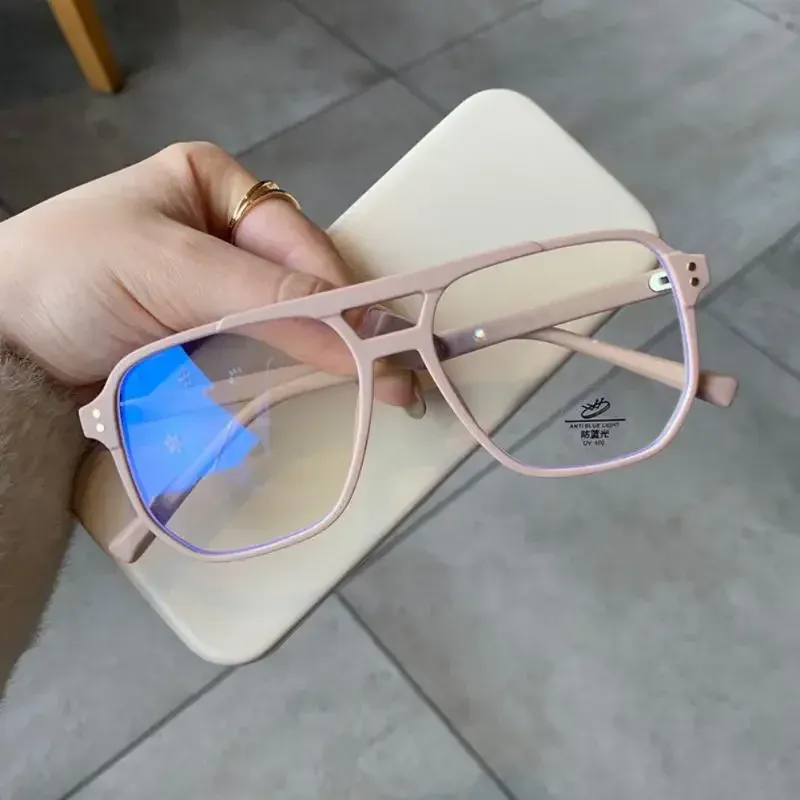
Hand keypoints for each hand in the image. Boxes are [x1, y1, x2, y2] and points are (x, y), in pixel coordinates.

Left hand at [0, 141, 414, 405]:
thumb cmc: (70, 275)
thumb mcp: (167, 266)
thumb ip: (265, 294)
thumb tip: (359, 333)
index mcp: (216, 187)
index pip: (298, 242)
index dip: (338, 296)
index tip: (377, 348)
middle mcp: (225, 236)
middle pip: (302, 283)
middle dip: (339, 331)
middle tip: (391, 380)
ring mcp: (217, 293)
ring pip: (290, 325)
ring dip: (319, 360)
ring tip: (376, 390)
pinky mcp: (207, 342)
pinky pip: (261, 356)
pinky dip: (284, 379)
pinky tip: (317, 393)